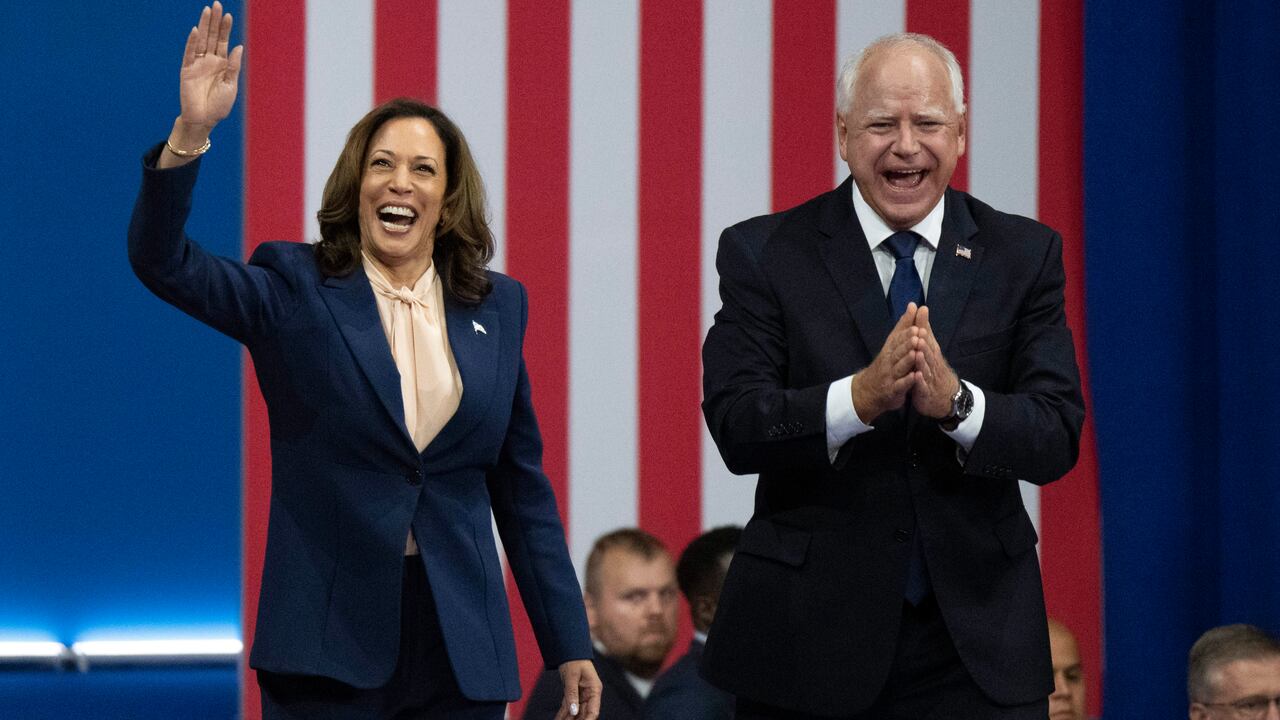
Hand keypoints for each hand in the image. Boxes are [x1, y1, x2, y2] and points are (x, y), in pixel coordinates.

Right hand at [178, 2, 242, 130]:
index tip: (228, 15)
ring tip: (207, 10)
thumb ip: (233, 66)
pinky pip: (189, 54)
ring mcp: (197, 64)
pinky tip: (196, 31)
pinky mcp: (187, 70)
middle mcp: (209, 61)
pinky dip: (192, 42)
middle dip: (214, 21)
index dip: (225, 29)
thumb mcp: (231, 85)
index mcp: (222, 64)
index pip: (223, 42)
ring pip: (201, 41)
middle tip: (216, 4)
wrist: (204, 120)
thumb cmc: (219, 106)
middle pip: (211, 36)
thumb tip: (238, 46)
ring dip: (204, 26)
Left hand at [554, 659, 600, 719]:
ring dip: (568, 719)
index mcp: (594, 689)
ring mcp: (581, 695)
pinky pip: (568, 707)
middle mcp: (589, 694)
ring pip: (575, 712)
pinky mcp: (573, 694)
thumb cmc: (574, 660)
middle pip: (584, 714)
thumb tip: (573, 711)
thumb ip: (572, 694)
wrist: (569, 650)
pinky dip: (562, 714)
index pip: (594, 710)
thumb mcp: (572, 676)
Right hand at [851, 302, 919, 423]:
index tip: (916, 326)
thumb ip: (904, 326)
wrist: (868, 390)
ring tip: (916, 353)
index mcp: (890, 349)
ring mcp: (890, 376)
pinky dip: (907, 381)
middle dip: (907, 343)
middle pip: (898, 351)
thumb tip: (913, 305)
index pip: (897, 339)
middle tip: (918, 336)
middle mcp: (889, 361)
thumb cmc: (885, 364)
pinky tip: (915, 377)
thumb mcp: (893, 343)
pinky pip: (899, 385)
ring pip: (899, 367)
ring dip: (907, 360)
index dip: (906, 333)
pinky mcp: (892, 390)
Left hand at [909, 305, 959, 417]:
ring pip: (926, 368)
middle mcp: (933, 364)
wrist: (948, 397)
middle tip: (919, 332)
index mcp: (932, 353)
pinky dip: (920, 381)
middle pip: (929, 352)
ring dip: (922, 360)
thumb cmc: (935, 370)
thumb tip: (921, 309)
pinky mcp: (926, 392)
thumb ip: (925, 331)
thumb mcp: (931, 350)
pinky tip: (916, 375)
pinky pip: (923, 386)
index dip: (924, 326)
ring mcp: (930, 378)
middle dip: (924, 342)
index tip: (921, 313)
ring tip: (917, 351)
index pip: (928, 337)